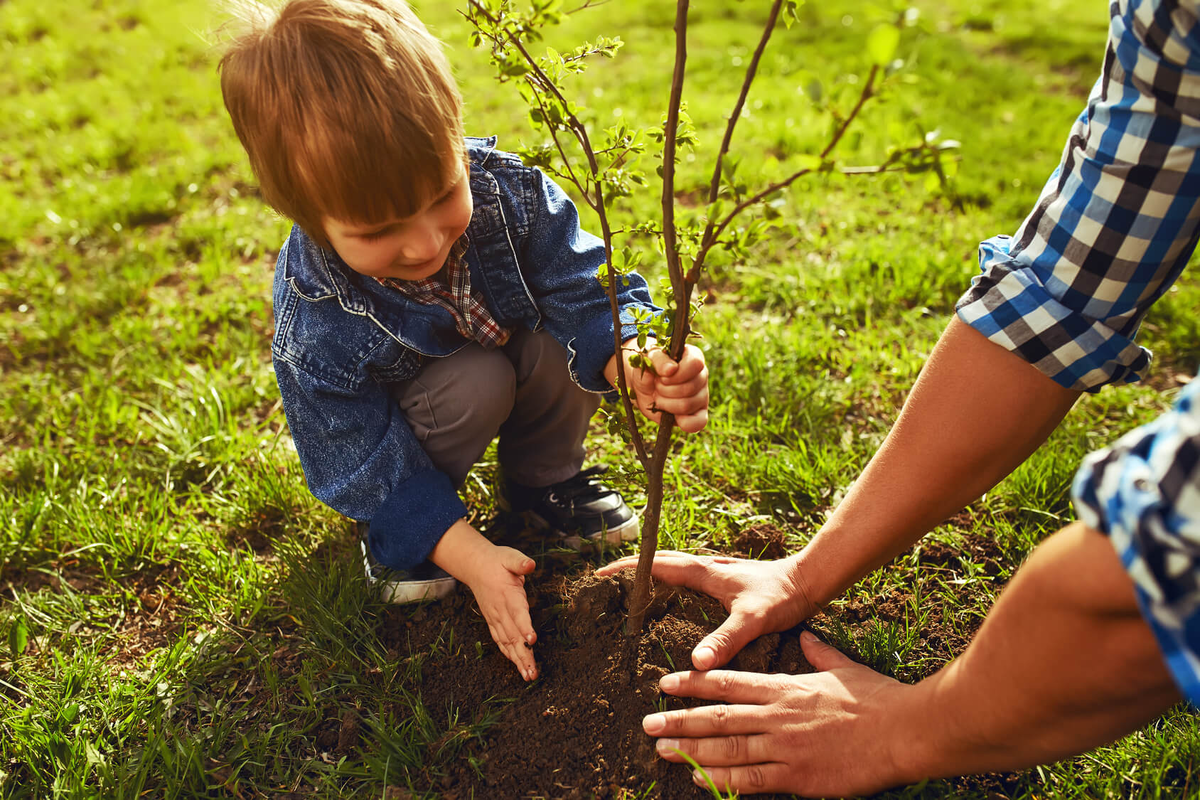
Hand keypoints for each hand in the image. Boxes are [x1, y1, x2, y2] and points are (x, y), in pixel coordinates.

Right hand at [430, 521, 538, 680]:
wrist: (476, 566)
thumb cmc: (497, 561)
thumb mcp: (509, 556)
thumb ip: (520, 562)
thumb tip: (530, 565)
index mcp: (508, 595)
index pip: (517, 614)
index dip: (524, 627)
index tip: (531, 640)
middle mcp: (501, 610)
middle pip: (513, 636)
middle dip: (524, 655)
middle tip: (532, 672)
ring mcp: (496, 618)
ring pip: (507, 643)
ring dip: (518, 660)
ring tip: (528, 676)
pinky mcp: (493, 622)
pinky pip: (500, 641)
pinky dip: (508, 654)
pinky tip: (517, 665)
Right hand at [595, 551, 815, 668]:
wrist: (810, 582)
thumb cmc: (782, 597)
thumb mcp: (753, 621)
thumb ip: (725, 640)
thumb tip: (695, 664)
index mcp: (704, 572)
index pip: (656, 565)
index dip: (627, 569)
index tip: (601, 574)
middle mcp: (706, 567)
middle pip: (658, 562)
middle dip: (630, 568)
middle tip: (605, 579)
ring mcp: (715, 572)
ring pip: (672, 567)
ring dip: (648, 572)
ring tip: (628, 587)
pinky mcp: (724, 581)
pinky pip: (686, 577)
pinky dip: (668, 581)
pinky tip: (669, 599)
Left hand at [610, 342, 708, 432]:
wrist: (644, 387)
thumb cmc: (649, 370)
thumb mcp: (647, 360)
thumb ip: (657, 360)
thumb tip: (670, 369)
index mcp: (693, 356)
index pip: (695, 364)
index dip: (676, 374)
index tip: (661, 376)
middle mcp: (702, 375)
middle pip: (689, 387)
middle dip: (665, 390)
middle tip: (656, 386)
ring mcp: (702, 395)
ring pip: (687, 405)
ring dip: (666, 403)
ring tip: (659, 397)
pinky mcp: (699, 414)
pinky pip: (698, 422)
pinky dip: (682, 422)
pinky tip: (670, 415)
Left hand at [642, 632, 918, 797]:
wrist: (903, 731)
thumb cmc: (876, 698)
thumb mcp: (841, 667)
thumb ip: (818, 653)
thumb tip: (807, 637)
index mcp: (784, 687)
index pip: (728, 683)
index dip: (694, 683)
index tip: (667, 682)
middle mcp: (776, 716)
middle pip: (717, 717)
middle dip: (679, 719)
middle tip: (647, 721)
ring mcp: (784, 748)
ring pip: (726, 749)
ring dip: (690, 751)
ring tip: (662, 749)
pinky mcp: (797, 778)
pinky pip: (751, 781)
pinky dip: (722, 781)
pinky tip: (699, 781)